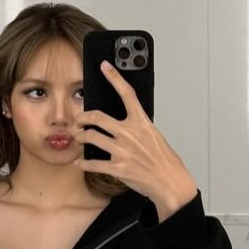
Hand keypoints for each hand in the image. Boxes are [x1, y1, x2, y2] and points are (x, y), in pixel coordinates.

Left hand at [73, 60, 198, 221]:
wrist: (169, 181)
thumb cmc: (164, 160)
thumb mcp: (154, 135)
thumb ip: (138, 127)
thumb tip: (124, 123)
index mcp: (141, 122)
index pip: (127, 93)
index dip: (114, 77)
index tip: (104, 66)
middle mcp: (129, 134)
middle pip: (97, 117)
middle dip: (83, 117)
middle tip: (78, 120)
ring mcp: (122, 151)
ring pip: (91, 138)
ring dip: (80, 137)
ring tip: (78, 138)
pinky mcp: (117, 168)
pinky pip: (93, 164)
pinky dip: (83, 164)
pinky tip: (79, 163)